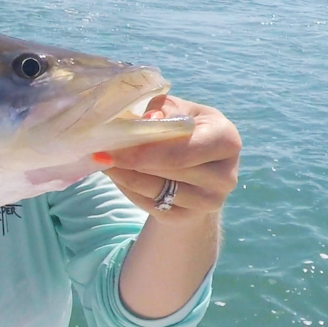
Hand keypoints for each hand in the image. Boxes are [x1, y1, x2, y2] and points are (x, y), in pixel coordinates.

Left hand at [102, 95, 240, 219]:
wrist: (196, 163)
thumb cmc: (184, 127)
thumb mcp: (176, 109)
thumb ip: (160, 109)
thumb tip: (141, 120)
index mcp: (226, 140)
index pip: (183, 150)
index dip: (146, 150)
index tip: (112, 145)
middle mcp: (226, 175)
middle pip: (169, 171)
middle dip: (130, 160)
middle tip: (101, 151)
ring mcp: (210, 201)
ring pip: (156, 191)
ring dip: (124, 175)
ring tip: (104, 160)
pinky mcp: (189, 217)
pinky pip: (150, 206)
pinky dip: (128, 189)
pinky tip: (118, 173)